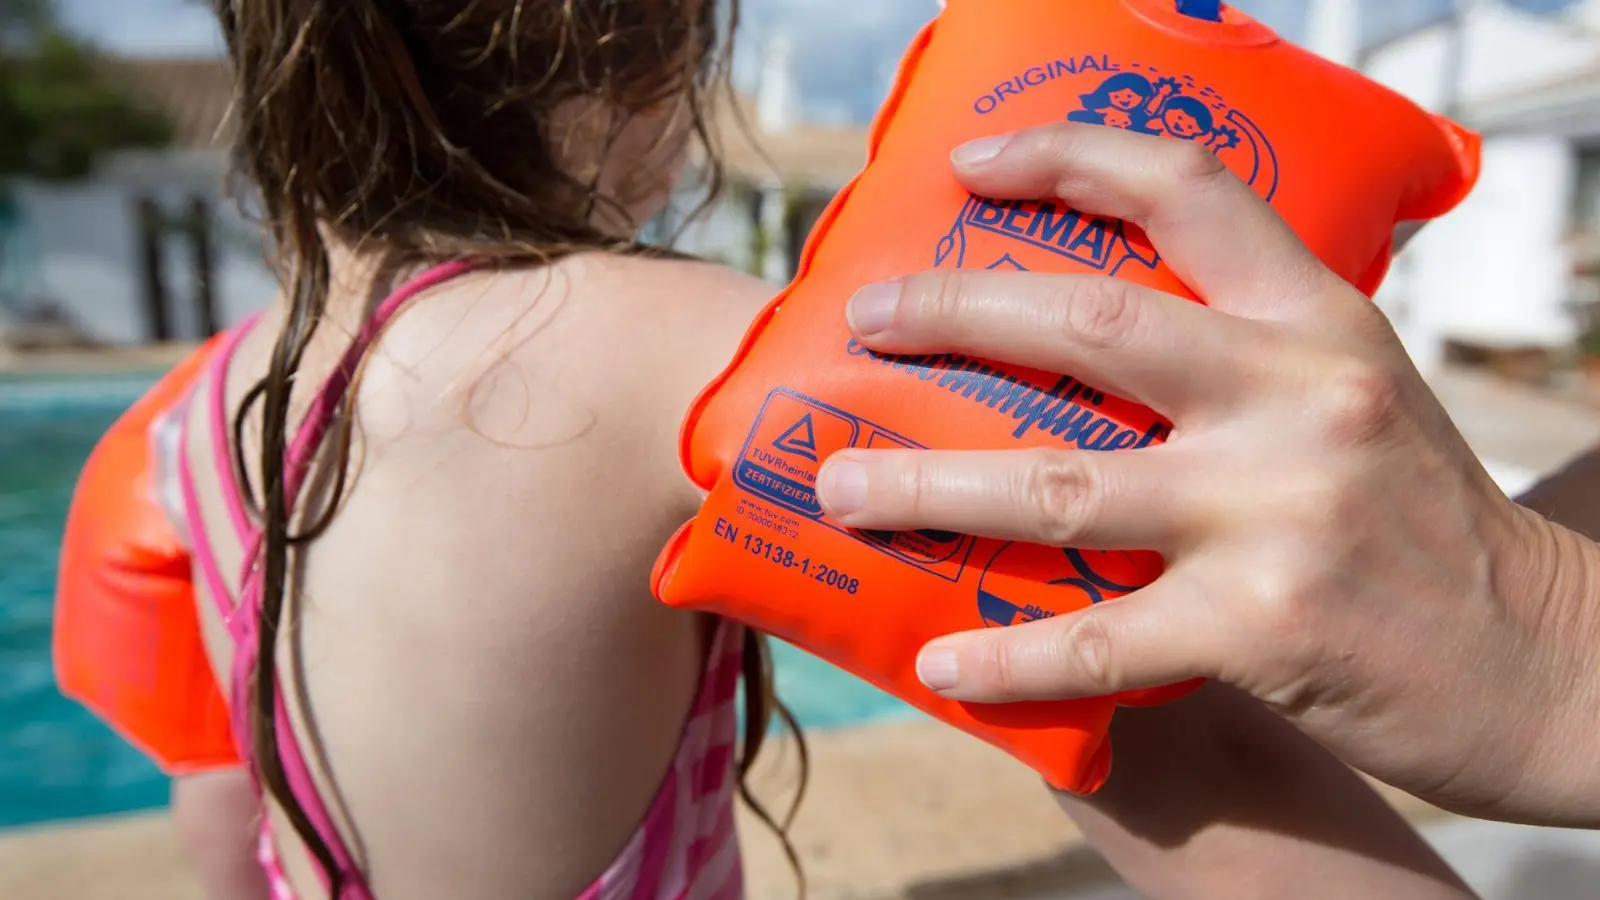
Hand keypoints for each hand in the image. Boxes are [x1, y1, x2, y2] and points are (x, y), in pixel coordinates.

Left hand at [815, 123, 1599, 825]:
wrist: (1543, 656)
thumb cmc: (1418, 518)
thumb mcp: (1354, 391)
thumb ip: (1242, 354)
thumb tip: (1073, 343)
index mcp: (1318, 319)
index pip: (1189, 191)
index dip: (1068, 157)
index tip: (971, 162)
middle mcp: (1299, 395)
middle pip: (1090, 324)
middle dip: (953, 315)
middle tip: (863, 324)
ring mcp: (1280, 510)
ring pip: (1063, 485)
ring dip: (929, 488)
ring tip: (839, 491)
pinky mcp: (1266, 626)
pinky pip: (1104, 641)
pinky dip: (1011, 657)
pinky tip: (937, 663)